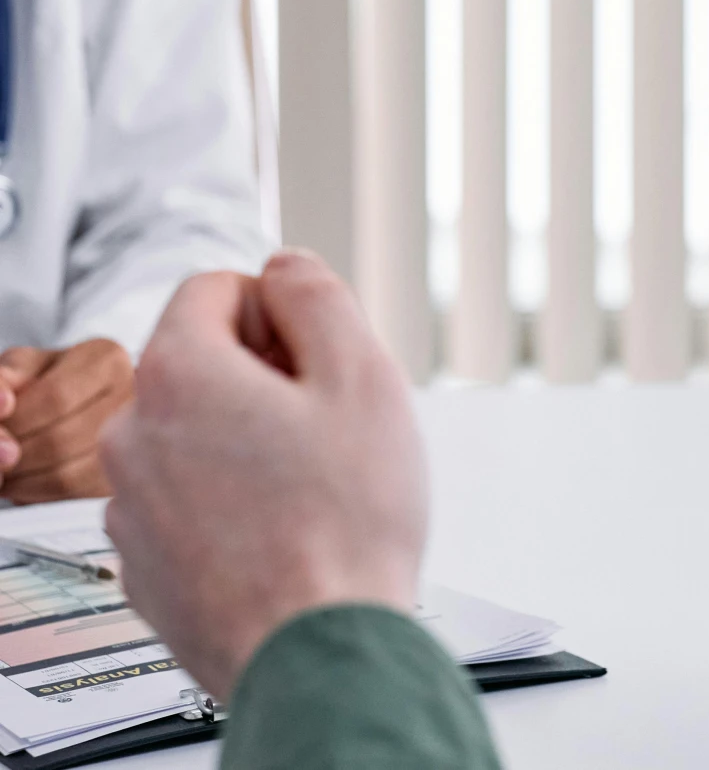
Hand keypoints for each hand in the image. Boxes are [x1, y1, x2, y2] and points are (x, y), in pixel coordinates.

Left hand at [0, 340, 133, 501]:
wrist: (79, 404)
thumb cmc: (51, 381)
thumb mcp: (25, 366)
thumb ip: (6, 376)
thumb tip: (3, 404)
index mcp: (108, 360)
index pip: (56, 396)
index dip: (17, 421)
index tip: (0, 425)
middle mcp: (130, 400)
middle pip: (60, 439)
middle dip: (15, 453)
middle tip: (0, 452)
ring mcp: (133, 443)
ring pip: (65, 475)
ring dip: (22, 478)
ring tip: (9, 467)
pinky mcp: (118, 478)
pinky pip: (70, 498)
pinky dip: (36, 494)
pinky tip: (26, 479)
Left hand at [99, 250, 425, 703]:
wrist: (318, 655)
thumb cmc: (344, 524)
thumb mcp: (362, 372)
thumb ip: (315, 294)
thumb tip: (284, 267)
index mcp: (178, 373)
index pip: (213, 288)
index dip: (277, 308)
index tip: (314, 354)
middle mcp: (133, 436)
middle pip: (198, 362)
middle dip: (261, 375)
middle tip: (323, 421)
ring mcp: (132, 509)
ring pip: (190, 435)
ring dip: (242, 440)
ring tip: (306, 484)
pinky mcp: (144, 568)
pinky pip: (183, 502)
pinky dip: (224, 502)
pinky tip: (280, 531)